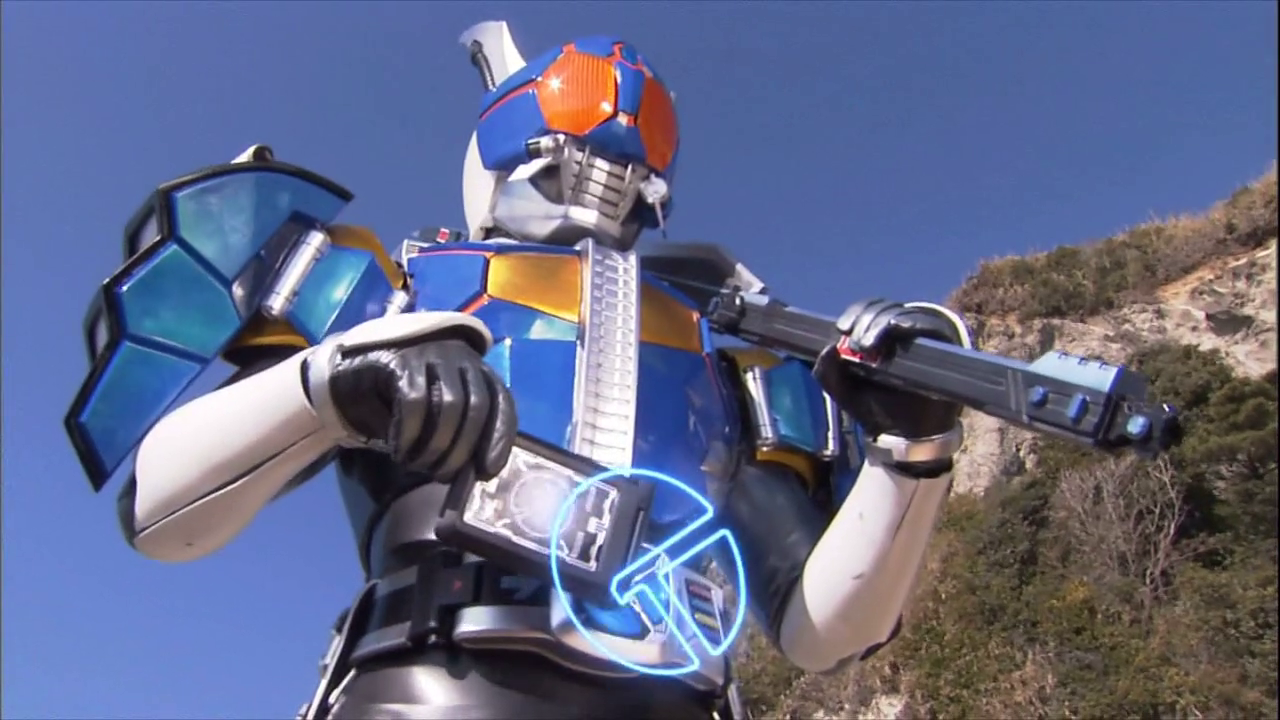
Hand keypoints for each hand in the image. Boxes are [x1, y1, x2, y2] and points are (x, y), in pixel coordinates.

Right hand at [313, 321, 516, 479]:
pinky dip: (409, 433)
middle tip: (440, 476)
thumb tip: (477, 471)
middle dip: (460, 451)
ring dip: (434, 446)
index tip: (485, 472)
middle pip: (475, 407)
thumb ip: (461, 436)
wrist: (353, 381)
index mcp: (477, 371)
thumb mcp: (438, 421)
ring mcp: (431, 354)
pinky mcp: (401, 360)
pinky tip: (398, 449)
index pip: (501, 402)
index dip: (498, 439)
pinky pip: (414, 401)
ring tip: (417, 465)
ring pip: (448, 405)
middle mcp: (460, 357)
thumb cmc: (403, 406)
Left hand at [814, 299, 966, 441]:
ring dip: (883, 322)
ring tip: (869, 345)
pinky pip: (929, 323)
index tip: (843, 328)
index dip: (856, 313)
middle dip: (867, 321)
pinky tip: (899, 327)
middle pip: (883, 308)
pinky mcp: (942, 343)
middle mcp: (900, 333)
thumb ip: (827, 373)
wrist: (909, 437)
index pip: (869, 310)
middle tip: (858, 344)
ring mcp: (922, 336)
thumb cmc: (878, 411)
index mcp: (876, 338)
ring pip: (903, 312)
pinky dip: (912, 322)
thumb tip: (828, 347)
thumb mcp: (844, 393)